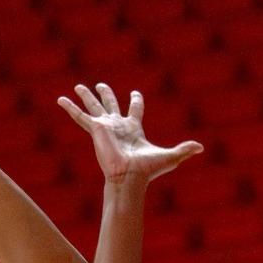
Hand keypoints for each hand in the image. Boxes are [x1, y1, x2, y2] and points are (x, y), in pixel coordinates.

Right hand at [57, 83, 201, 184]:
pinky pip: (80, 117)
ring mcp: (105, 127)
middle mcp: (118, 126)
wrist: (129, 177)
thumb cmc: (147, 170)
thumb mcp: (170, 157)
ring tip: (79, 86)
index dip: (136, 100)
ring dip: (87, 96)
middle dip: (107, 94)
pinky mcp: (95, 130)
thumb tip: (202, 148)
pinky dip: (70, 108)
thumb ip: (184, 150)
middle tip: (100, 85)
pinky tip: (60, 99)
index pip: (135, 110)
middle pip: (111, 104)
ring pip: (94, 107)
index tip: (135, 93)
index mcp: (134, 128)